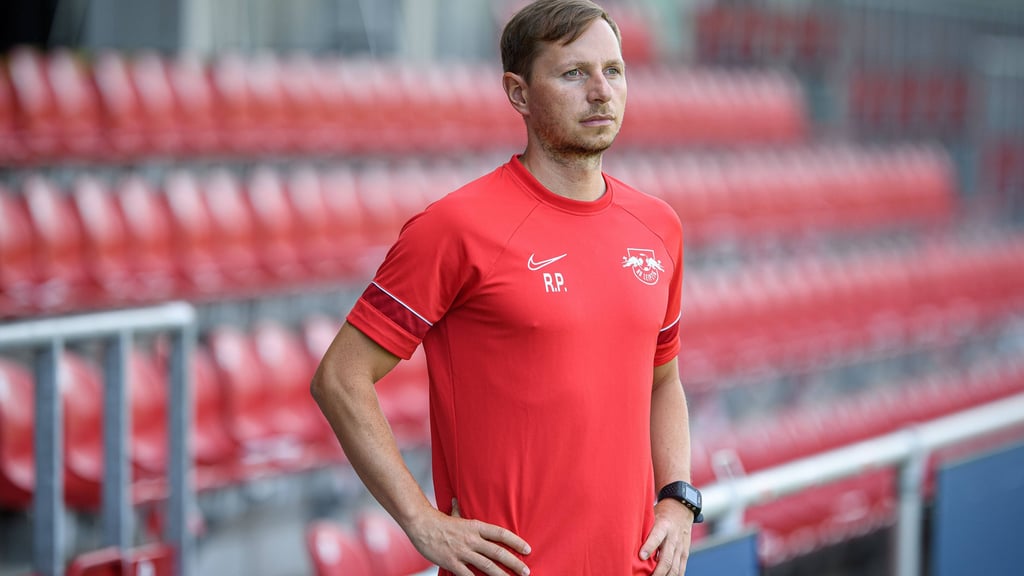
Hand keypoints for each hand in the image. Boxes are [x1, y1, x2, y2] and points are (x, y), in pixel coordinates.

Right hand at [405, 498, 531, 575]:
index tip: (528, 549)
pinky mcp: (452, 562)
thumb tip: (459, 501)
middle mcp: (472, 539)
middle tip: (526, 571)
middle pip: (498, 552)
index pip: (501, 534)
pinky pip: (468, 575)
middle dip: (514, 563)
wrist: (420, 524)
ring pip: (487, 566)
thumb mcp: (454, 514)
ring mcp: (462, 552)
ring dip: (502, 575)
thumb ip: (460, 511)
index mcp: (475, 526)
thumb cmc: (438, 521)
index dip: (516, 542)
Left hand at [639, 499, 694, 575]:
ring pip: (675, 567)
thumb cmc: (661, 513)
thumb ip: (643, 528)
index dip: (649, 547)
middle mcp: (673, 538)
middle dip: (658, 572)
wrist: (681, 508)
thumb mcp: (651, 515)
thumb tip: (627, 538)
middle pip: (667, 558)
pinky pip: (681, 568)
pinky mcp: (685, 553)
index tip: (641, 556)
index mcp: (663, 526)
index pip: (656, 537)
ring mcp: (680, 547)